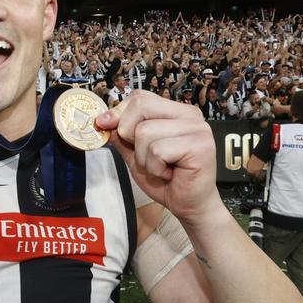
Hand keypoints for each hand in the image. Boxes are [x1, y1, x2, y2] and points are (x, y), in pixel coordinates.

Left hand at [95, 90, 219, 224]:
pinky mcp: (200, 146)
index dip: (119, 113)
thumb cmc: (165, 178)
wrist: (188, 205)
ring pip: (145, 131)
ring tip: (160, 167)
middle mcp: (189, 114)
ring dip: (144, 158)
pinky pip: (157, 150)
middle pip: (140, 106)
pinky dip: (155, 168)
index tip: (109, 127)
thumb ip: (120, 134)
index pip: (139, 97)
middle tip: (146, 155)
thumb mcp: (134, 152)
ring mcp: (197, 128)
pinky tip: (169, 174)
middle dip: (130, 134)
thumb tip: (102, 119)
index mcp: (175, 110)